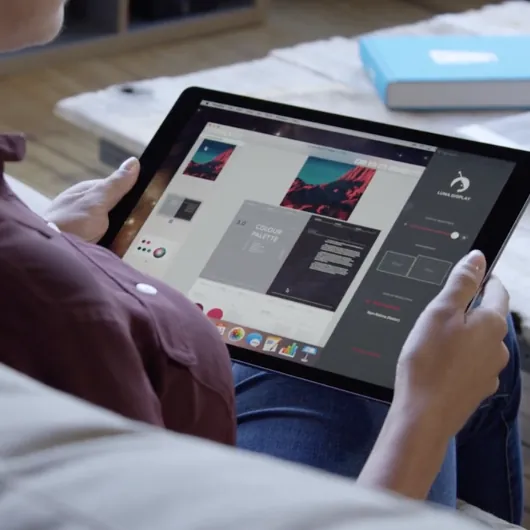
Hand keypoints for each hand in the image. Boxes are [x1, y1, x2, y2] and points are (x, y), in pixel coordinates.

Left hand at [44, 157, 139, 242]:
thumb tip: (134, 161)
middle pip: (116, 209)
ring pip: (113, 227)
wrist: (52, 255)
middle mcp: (85, 207)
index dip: (131, 196)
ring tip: (134, 241)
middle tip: (141, 227)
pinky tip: (122, 249)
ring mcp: (84, 226)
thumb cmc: (72, 223)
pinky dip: (114, 244)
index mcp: (87, 192)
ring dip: (122, 233)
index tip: (145, 207)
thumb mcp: (97, 201)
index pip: (117, 189)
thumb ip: (116, 185)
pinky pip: (108, 242)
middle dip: (128, 218)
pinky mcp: (86, 244)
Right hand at [393, 250, 508, 439]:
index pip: (497, 291)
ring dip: (463, 337)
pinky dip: (459, 360)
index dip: (484, 279)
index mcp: (492, 323)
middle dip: (469, 310)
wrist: (424, 415)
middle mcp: (499, 347)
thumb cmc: (428, 360)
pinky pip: (471, 365)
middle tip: (440, 310)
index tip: (469, 276)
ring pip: (480, 343)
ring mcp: (490, 372)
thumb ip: (461, 283)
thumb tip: (478, 258)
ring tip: (434, 339)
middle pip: (489, 318)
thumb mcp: (439, 312)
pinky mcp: (478, 390)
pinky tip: (439, 364)